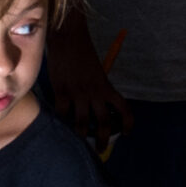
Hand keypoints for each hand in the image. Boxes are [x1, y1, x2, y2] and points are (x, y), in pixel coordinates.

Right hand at [46, 22, 133, 151]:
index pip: (123, 108)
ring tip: (77, 145)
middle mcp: (95, 92)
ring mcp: (78, 93)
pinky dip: (60, 123)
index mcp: (106, 86)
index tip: (126, 133)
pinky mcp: (62, 91)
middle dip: (102, 139)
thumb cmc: (82, 51)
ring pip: (81, 123)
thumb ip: (96, 87)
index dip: (127, 123)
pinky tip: (58, 127)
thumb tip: (92, 104)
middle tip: (99, 150)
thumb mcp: (95, 71)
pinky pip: (61, 114)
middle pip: (103, 122)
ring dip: (81, 137)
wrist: (68, 36)